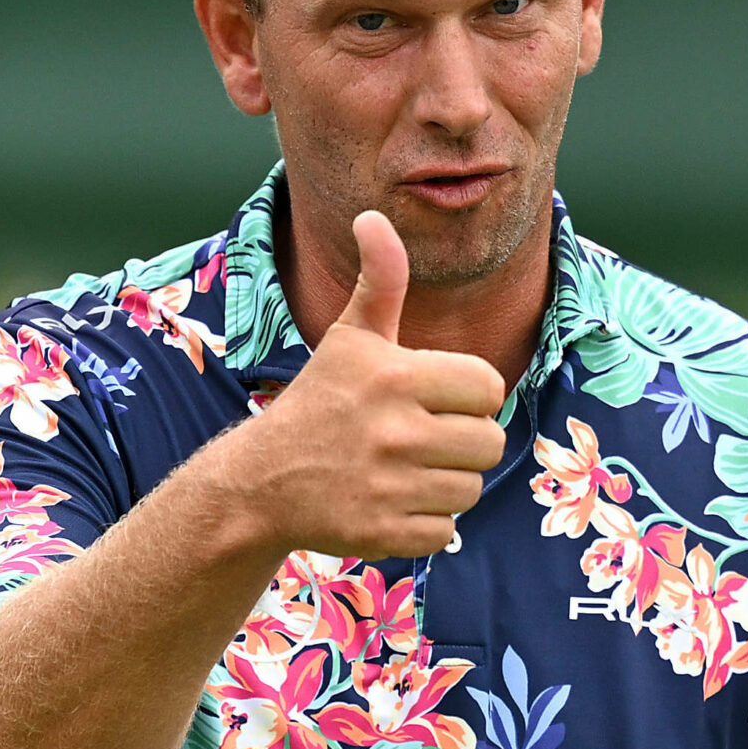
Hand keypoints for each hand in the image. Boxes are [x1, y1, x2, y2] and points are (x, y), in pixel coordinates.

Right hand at [219, 211, 507, 559]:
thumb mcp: (350, 339)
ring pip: (470, 489)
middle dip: (458, 442)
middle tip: (412, 439)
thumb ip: (380, 281)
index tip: (427, 398)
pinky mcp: (383, 532)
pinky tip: (387, 503)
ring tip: (400, 471)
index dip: (464, 394)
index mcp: (394, 376)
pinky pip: (445, 532)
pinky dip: (422, 523)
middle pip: (487, 442)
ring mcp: (388, 485)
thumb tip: (373, 216)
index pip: (487, 386)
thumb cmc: (319, 401)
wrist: (260, 481)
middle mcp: (393, 430)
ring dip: (442, 483)